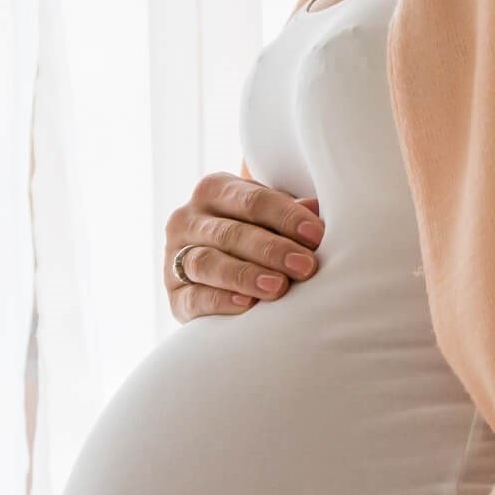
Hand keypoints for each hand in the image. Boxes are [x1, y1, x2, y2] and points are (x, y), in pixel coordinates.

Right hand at [164, 172, 322, 323]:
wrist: (218, 276)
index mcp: (213, 190)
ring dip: (245, 274)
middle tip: (305, 266)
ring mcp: (174, 256)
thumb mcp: (270, 219)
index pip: (251, 199)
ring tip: (278, 287)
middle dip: (271, 249)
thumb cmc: (255, 236)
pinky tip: (246, 304)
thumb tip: (320, 209)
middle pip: (230, 233)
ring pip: (207, 262)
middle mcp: (187, 218)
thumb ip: (292, 213)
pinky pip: (194, 297)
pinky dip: (220, 300)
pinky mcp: (174, 295)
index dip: (285, 216)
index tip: (316, 235)